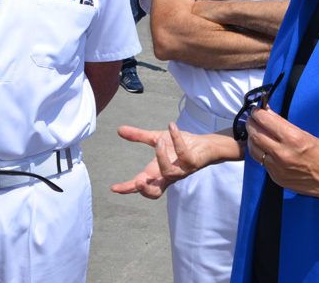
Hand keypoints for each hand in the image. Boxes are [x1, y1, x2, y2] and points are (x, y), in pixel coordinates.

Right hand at [110, 123, 239, 198]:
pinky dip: (176, 139)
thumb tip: (119, 130)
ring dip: (161, 157)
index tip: (113, 187)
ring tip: (159, 142)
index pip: (140, 185)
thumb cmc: (179, 145)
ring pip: (169, 173)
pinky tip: (171, 126)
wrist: (204, 144)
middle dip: (145, 189)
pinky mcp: (193, 163)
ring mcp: (182, 171)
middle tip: (138, 181)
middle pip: (155, 192)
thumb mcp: (156, 139)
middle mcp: (168, 175)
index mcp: (157, 172)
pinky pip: (183, 155)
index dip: (127, 188)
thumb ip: (138, 136)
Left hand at [246, 107, 318, 199]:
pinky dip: (260, 152)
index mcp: (293, 138)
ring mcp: (277, 168)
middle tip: (253, 119)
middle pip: (255, 134)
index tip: (257, 110)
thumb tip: (267, 113)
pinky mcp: (276, 178)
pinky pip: (261, 162)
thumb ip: (284, 125)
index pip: (264, 120)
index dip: (257, 113)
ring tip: (255, 132)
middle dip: (251, 124)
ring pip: (254, 149)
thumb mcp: (306, 134)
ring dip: (252, 139)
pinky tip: (263, 148)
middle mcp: (282, 153)